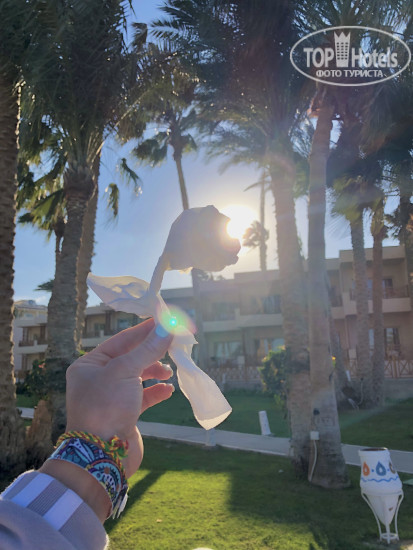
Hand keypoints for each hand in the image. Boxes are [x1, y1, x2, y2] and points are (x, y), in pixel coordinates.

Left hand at [65, 318, 173, 477]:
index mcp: (89, 365)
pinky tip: (168, 390)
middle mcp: (98, 379)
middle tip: (173, 346)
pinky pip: (142, 397)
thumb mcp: (126, 371)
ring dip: (155, 371)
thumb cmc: (106, 406)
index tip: (164, 321)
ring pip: (137, 377)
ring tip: (169, 371)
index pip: (121, 341)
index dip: (144, 331)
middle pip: (130, 357)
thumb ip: (148, 349)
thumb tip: (167, 328)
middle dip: (152, 352)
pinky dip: (156, 391)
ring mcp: (111, 398)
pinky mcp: (123, 414)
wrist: (101, 456)